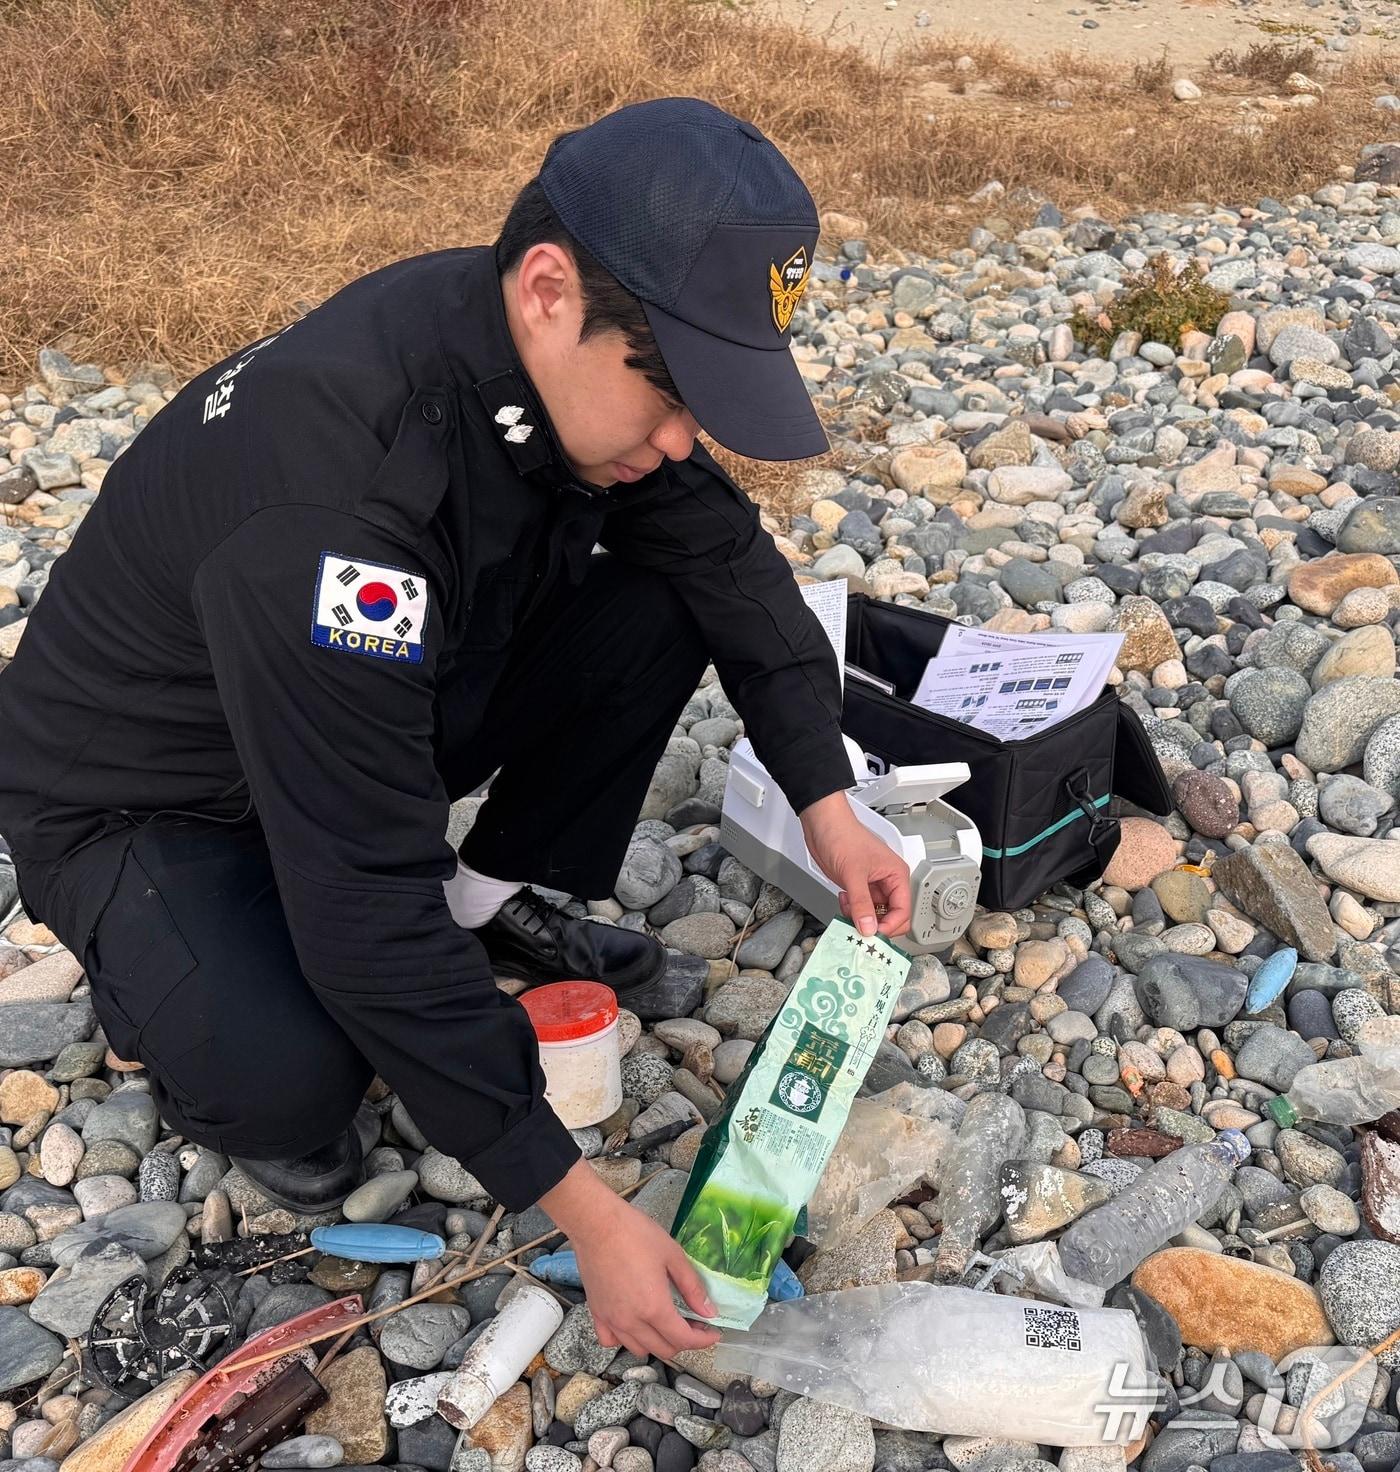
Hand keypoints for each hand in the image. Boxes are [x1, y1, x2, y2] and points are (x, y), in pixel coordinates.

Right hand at [539, 1161, 721, 1359]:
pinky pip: (611, 1341)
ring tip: (666, 1323)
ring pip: (639, 1349)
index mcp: (654, 1308)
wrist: (596, 1224)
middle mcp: (632, 1322)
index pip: (683, 1340)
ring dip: (658, 1342)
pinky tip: (634, 1323)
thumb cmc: (636, 1234)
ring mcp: (612, 1320)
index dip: (703, 1340)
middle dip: (684, 1341)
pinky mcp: (596, 1314)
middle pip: (664, 1349)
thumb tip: (709, 1312)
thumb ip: (692, 1287)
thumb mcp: (673, 1255)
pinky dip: (626, 1339)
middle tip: (694, 1323)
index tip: (714, 1332)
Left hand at [799, 790, 911, 937]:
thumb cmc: (843, 835)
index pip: (903, 911)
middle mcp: (887, 882)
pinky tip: (843, 901)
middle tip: (860, 929)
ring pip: (874, 914)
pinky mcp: (857, 887)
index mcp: (896, 875)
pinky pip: (860, 908)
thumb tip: (869, 928)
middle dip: (876, 924)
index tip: (874, 935)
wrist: (822, 824)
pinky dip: (852, 911)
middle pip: (891, 916)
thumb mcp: (853, 873)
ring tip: (848, 911)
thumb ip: (861, 903)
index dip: (890, 926)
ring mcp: (871, 885)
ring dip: (861, 918)